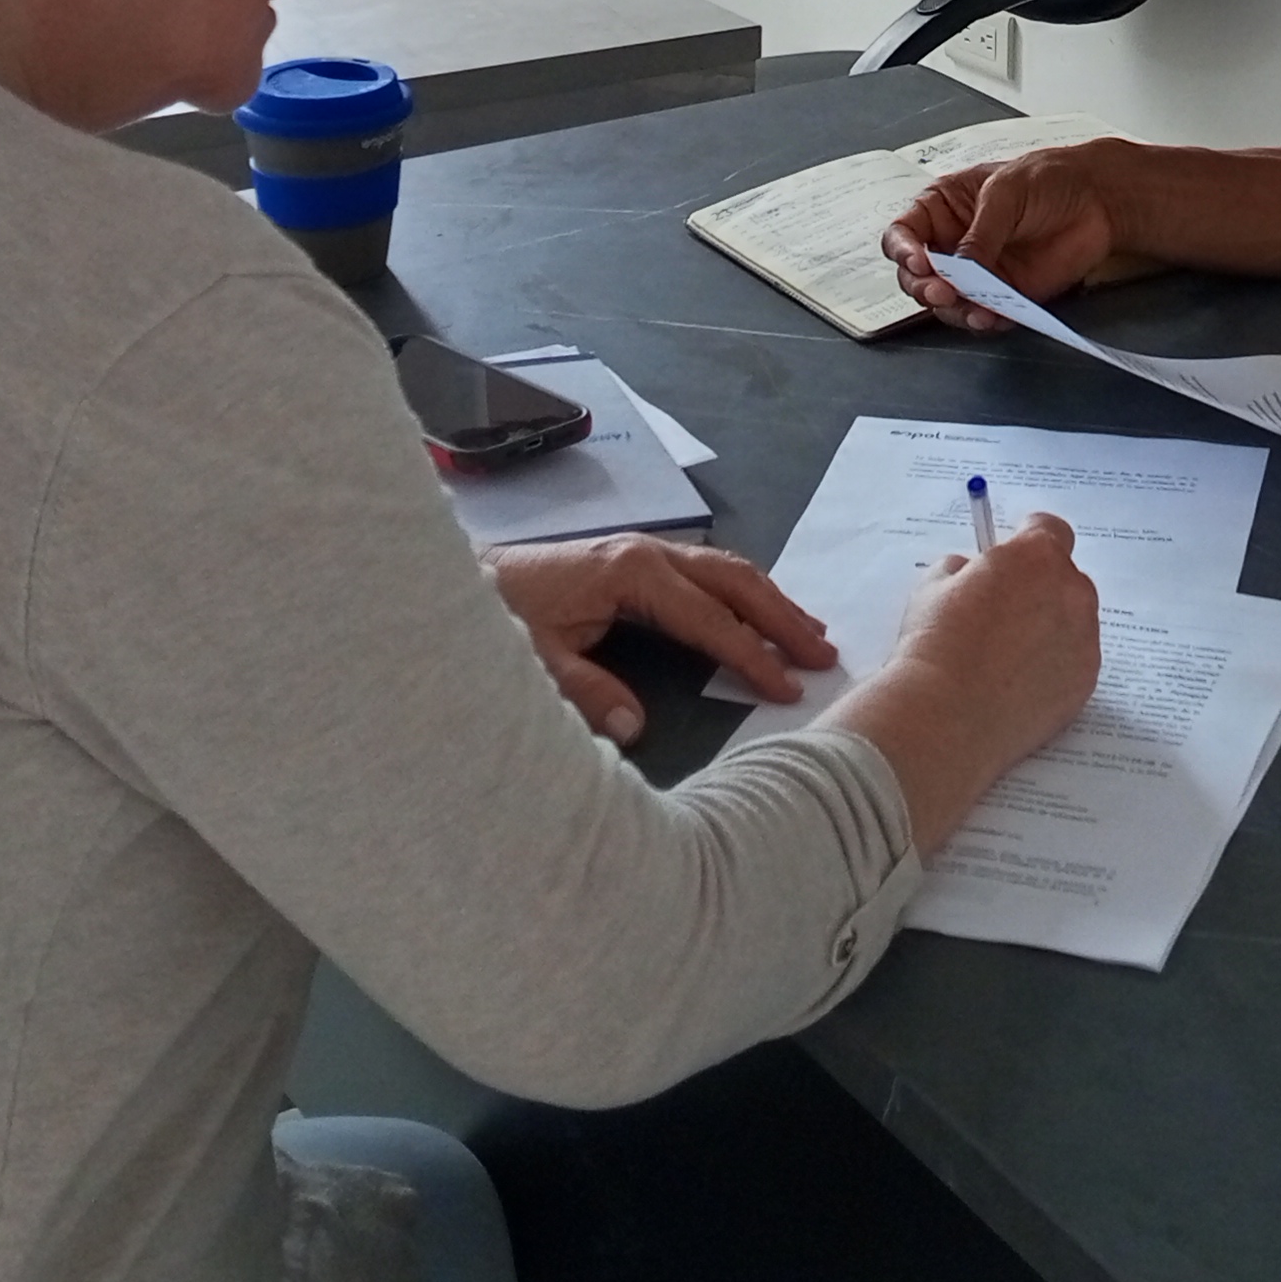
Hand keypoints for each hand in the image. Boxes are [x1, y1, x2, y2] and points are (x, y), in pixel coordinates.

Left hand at [484, 535, 838, 745]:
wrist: (455, 575)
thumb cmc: (494, 615)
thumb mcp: (533, 661)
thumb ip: (585, 694)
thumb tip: (637, 730)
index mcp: (631, 573)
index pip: (708, 619)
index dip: (750, 655)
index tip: (788, 687)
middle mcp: (647, 553)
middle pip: (733, 582)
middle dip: (782, 618)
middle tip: (825, 655)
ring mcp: (642, 551)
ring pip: (725, 571)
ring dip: (770, 601)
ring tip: (811, 633)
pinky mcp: (633, 560)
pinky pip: (706, 573)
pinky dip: (742, 592)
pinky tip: (757, 612)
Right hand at [832, 511, 1103, 845]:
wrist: (946, 715)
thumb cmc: (936, 645)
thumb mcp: (933, 585)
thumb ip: (962, 568)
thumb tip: (970, 573)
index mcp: (1036, 557)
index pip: (1049, 529)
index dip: (1030, 539)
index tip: (1016, 551)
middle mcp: (1071, 591)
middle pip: (1066, 577)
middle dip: (1040, 586)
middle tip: (1005, 610)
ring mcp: (1084, 638)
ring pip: (1074, 620)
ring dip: (1051, 626)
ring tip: (1007, 654)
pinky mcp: (1086, 680)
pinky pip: (1076, 660)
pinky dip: (1056, 665)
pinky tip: (1019, 681)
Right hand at [882, 146, 1126, 328]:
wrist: (1098, 199)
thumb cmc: (1048, 179)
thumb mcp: (1007, 192)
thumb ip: (982, 232)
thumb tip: (962, 268)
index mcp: (942, 208)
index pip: (903, 234)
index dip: (903, 251)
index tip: (920, 262)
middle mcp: (952, 243)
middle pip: (916, 276)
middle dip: (924, 289)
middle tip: (943, 293)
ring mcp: (977, 272)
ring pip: (946, 303)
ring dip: (955, 311)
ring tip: (976, 312)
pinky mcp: (1004, 294)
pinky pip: (983, 315)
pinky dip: (985, 320)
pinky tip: (994, 317)